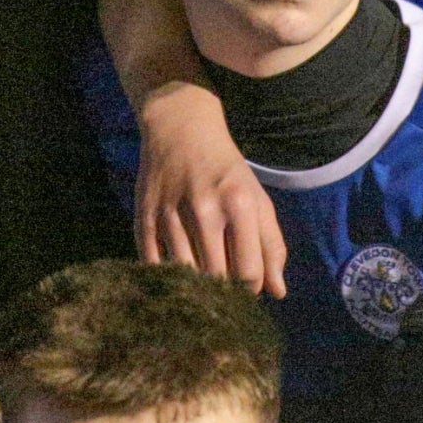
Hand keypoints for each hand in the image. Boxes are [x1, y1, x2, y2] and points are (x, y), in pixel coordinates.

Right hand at [134, 82, 286, 297]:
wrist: (180, 129)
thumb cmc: (226, 171)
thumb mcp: (257, 199)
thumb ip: (271, 245)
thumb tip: (278, 292)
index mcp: (239, 205)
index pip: (249, 273)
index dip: (251, 289)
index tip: (247, 286)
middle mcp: (204, 210)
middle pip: (217, 279)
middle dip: (224, 290)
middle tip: (224, 283)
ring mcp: (170, 215)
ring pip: (186, 276)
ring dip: (196, 284)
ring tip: (202, 275)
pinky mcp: (144, 218)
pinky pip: (156, 266)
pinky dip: (168, 274)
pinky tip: (178, 266)